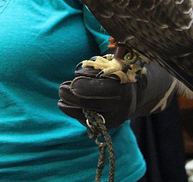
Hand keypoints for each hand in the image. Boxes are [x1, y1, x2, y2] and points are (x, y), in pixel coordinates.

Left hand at [58, 58, 175, 129]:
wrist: (131, 94)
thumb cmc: (116, 72)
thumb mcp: (110, 64)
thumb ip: (96, 67)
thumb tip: (78, 72)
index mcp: (124, 86)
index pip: (101, 89)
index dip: (83, 86)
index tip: (72, 82)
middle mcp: (122, 106)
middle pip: (90, 104)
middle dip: (71, 96)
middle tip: (61, 89)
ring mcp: (115, 119)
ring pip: (86, 115)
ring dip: (70, 105)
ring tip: (62, 97)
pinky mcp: (107, 127)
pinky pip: (87, 121)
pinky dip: (75, 112)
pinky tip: (67, 104)